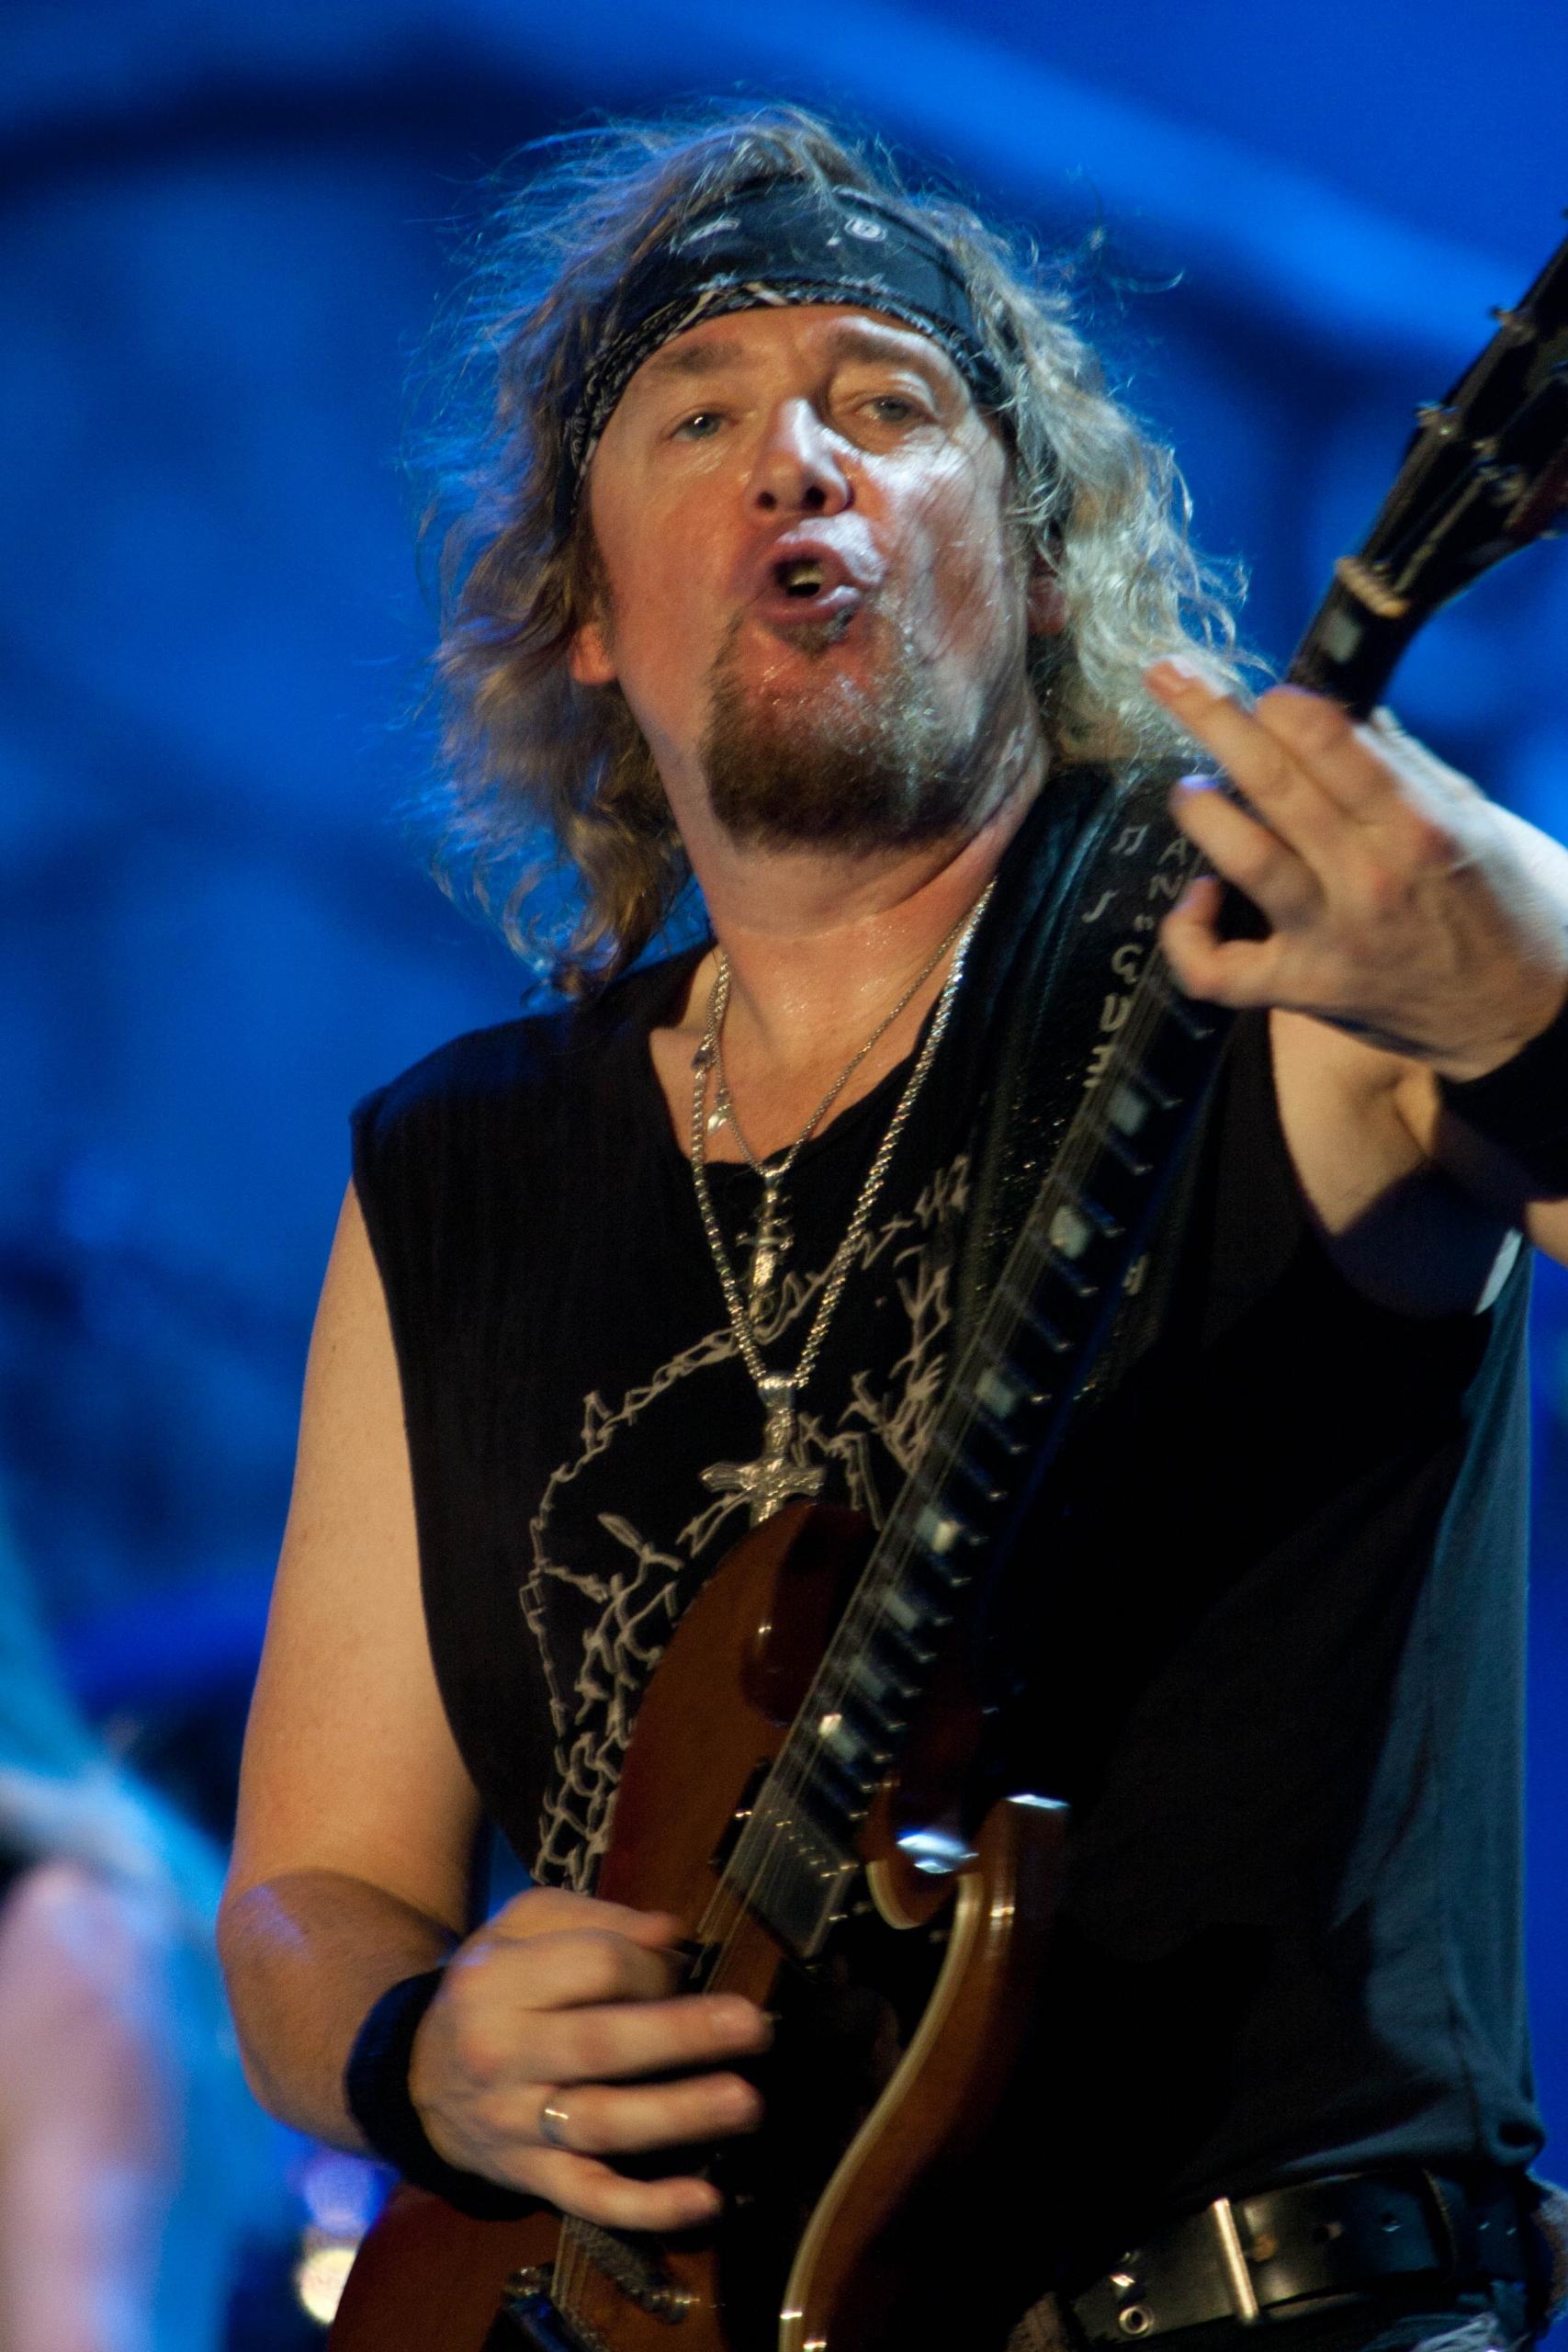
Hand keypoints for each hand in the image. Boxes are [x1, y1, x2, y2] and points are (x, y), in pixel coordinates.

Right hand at [407, 1886, 769, 2229]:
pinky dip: (647, 2207)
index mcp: (500, 1982)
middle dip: (682, 2036)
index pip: (593, 1967)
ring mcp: (517, 2126)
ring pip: (602, 2123)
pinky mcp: (532, 2180)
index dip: (651, 1965)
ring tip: (744, 2102)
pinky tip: (702, 2201)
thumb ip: (598, 1920)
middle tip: (753, 2026)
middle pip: (602, 2044)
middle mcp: (503, 2055)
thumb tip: (671, 1935)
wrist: (417, 2077)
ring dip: (678, 2115)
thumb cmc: (492, 1987)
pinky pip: (591, 2198)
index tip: (682, 1967)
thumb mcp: (524, 1928)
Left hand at [1145, 660, 1567, 1078]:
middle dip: (1212, 720)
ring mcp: (1329, 937)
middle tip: (1172, 679)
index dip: (1282, 707)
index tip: (1265, 695)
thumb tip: (1337, 710)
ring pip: (1245, 859)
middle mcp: (1370, 877)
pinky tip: (1196, 899)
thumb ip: (1401, 766)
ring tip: (1188, 789)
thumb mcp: (1470, 818)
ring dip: (1201, 812)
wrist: (1514, 1016)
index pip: (1332, 743)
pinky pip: (1217, 969)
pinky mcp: (1301, 989)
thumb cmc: (1494, 907)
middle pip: (1274, 784)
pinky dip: (1189, 933)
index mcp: (1416, 823)